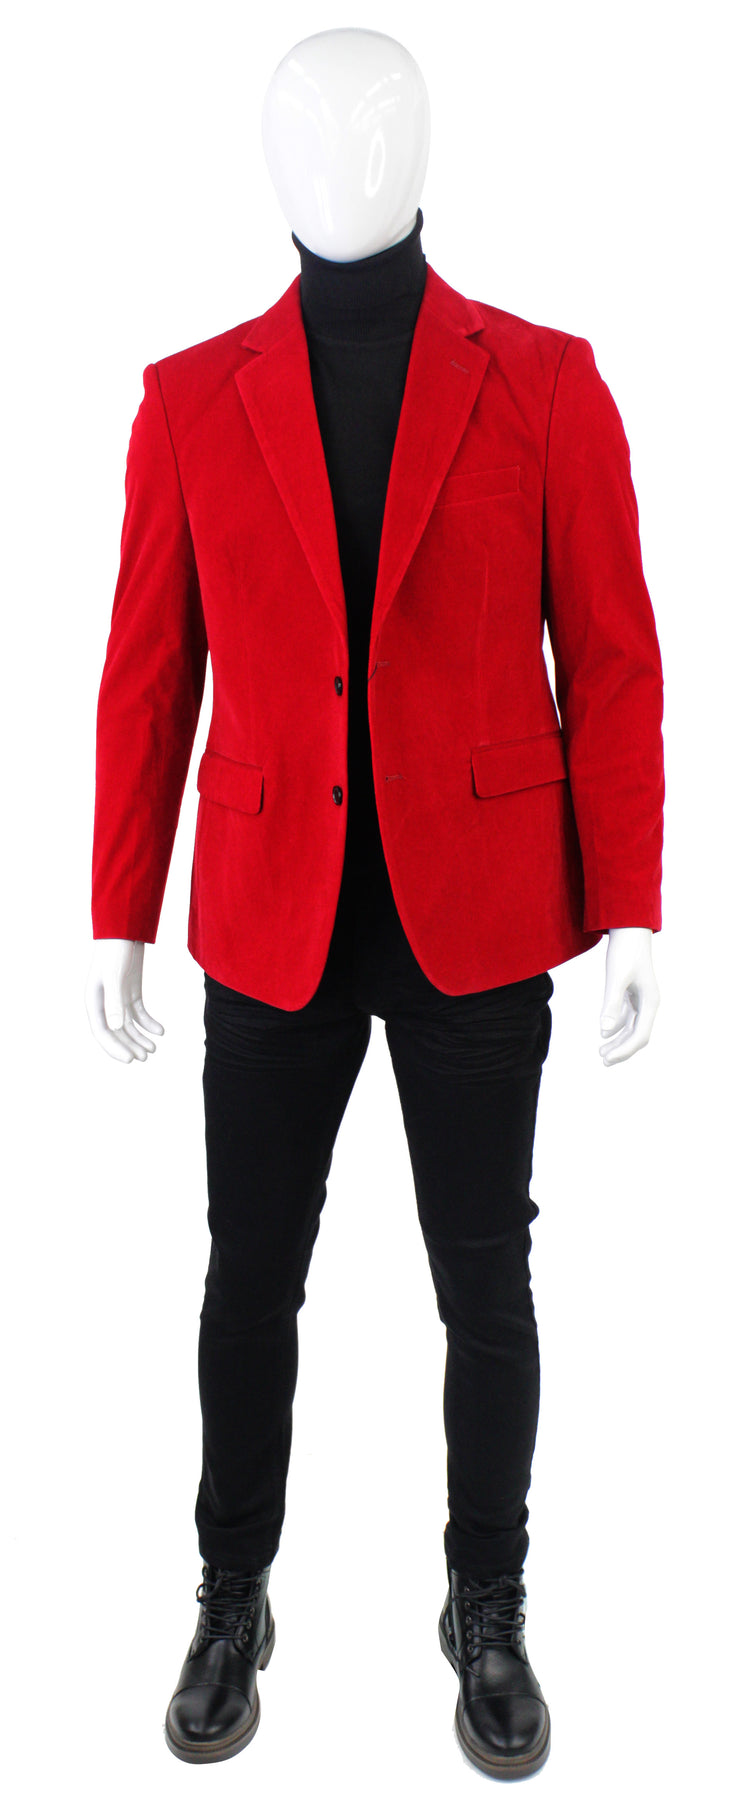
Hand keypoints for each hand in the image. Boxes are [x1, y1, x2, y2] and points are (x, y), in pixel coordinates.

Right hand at [85, 939, 164, 1063]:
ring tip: (154, 1049)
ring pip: (128, 1025)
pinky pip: (139, 1013)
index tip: (130, 1060)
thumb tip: (116, 1028)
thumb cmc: (115, 952)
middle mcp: (104, 1002)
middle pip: (116, 1031)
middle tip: (145, 1057)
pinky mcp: (131, 991)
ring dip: (140, 1038)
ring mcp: (118, 997)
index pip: (102, 1032)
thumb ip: (114, 1002)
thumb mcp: (115, 977)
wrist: (124, 930)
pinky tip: (160, 1031)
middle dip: (130, 1046)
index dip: (115, 1048)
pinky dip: (149, 1023)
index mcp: (94, 1001)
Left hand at [599, 927, 659, 1065]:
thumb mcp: (616, 978)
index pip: (640, 1035)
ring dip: (618, 1041)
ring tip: (601, 1052)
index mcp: (650, 1002)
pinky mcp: (633, 992)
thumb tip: (605, 1031)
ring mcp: (642, 998)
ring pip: (633, 1027)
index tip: (606, 1059)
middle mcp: (649, 1002)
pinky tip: (605, 1033)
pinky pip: (627, 1016)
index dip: (624, 1050)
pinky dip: (617, 1027)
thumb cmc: (625, 951)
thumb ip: (611, 1004)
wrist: (629, 928)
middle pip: (638, 1035)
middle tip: (603, 1060)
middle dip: (622, 1050)